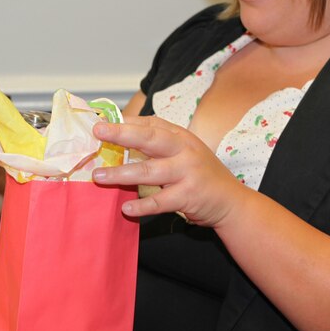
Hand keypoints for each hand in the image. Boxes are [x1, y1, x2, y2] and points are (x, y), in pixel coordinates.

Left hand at [90, 116, 245, 226]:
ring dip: (121, 174)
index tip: (101, 123)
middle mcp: (185, 150)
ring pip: (149, 171)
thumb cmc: (200, 174)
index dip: (125, 123)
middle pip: (150, 138)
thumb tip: (122, 134)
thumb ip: (159, 144)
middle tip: (98, 132)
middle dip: (122, 134)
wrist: (231, 201)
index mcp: (181, 136)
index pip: (150, 124)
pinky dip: (142, 205)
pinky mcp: (189, 196)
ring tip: (99, 176)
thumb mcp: (184, 152)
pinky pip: (160, 201)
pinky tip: (126, 208)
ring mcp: (187, 173)